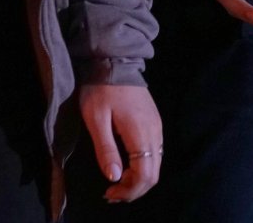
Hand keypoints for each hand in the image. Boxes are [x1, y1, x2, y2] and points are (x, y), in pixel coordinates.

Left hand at [78, 83, 161, 202]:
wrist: (114, 60)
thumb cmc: (100, 88)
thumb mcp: (96, 119)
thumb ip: (106, 149)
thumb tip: (115, 178)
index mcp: (141, 133)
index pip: (145, 175)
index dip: (129, 190)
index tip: (109, 193)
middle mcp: (155, 132)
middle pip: (153, 174)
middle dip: (134, 189)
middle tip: (111, 193)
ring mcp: (157, 126)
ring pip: (155, 164)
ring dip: (138, 179)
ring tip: (116, 183)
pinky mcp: (154, 121)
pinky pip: (154, 152)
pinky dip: (142, 166)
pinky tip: (126, 166)